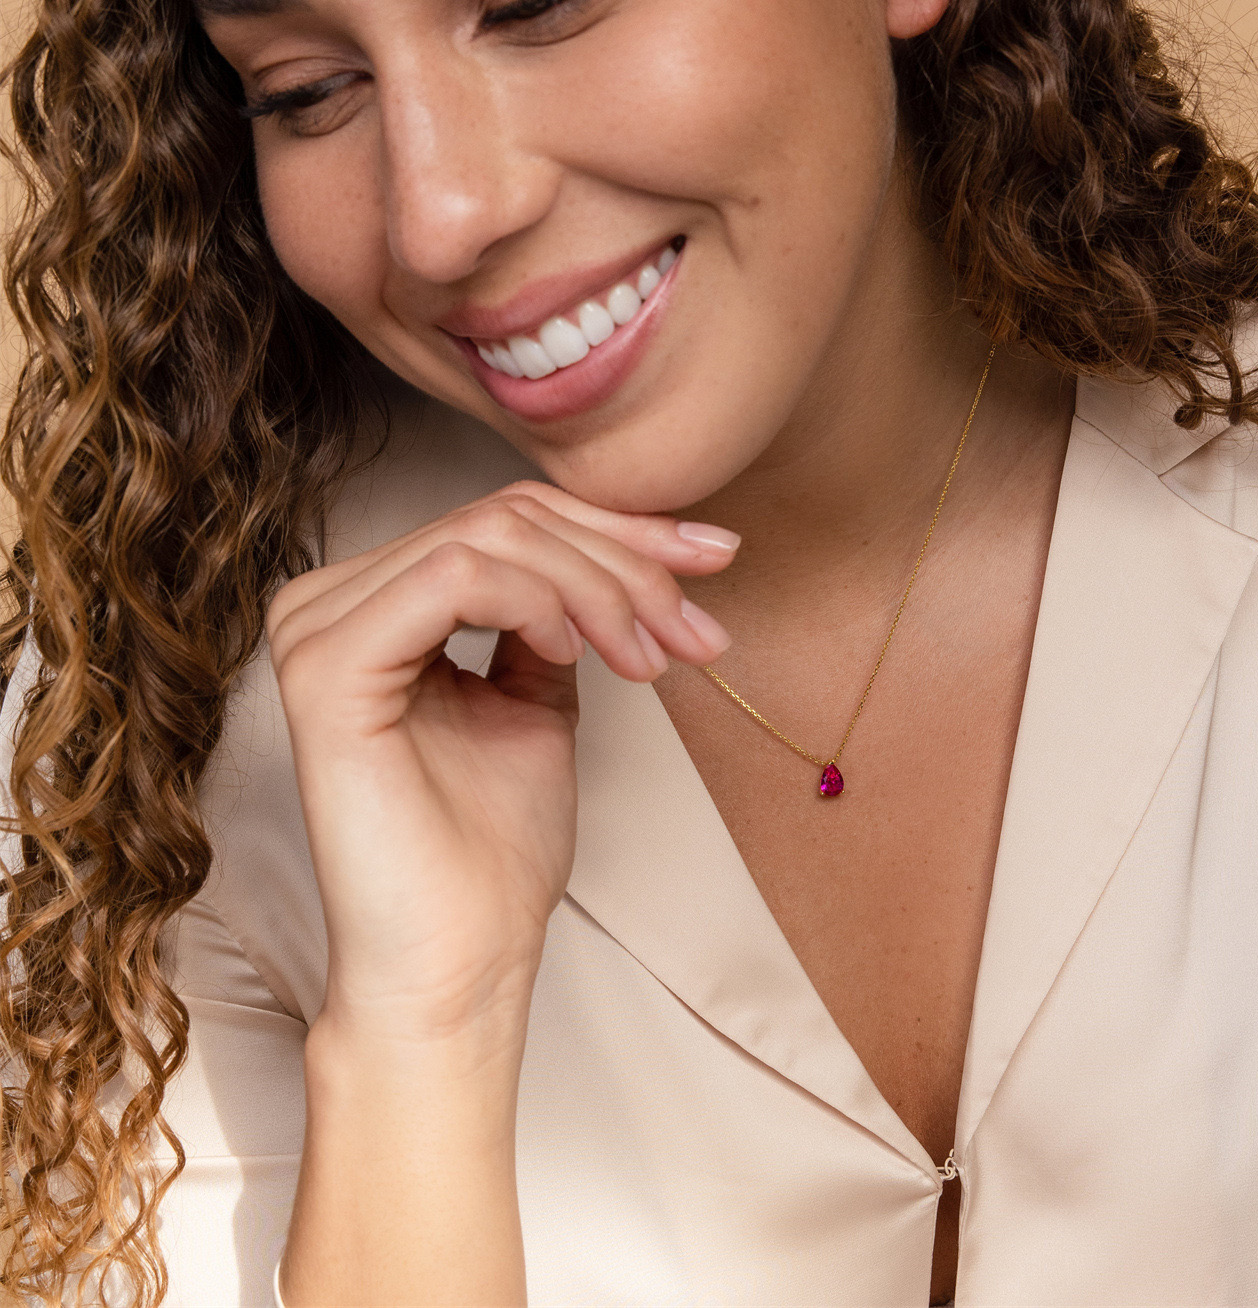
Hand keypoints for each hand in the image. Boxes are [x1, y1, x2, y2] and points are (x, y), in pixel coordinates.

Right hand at [266, 480, 736, 1046]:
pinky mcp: (328, 669)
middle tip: (696, 630)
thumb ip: (559, 616)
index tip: (715, 558)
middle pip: (505, 518)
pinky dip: (539, 601)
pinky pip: (454, 579)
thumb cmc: (495, 850)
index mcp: (376, 605)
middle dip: (626, 563)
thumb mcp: (542, 699)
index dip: (620, 530)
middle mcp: (331, 603)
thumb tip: (637, 544)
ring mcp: (318, 630)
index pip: (506, 519)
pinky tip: (580, 652)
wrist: (461, 961)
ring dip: (601, 589)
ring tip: (651, 658)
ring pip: (491, 538)